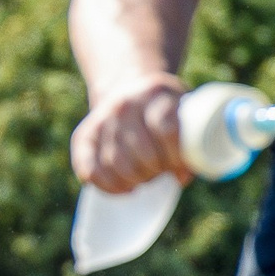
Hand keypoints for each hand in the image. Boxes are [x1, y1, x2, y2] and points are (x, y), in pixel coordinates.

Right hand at [71, 73, 188, 192]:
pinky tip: (125, 189)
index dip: (175, 156)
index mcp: (155, 92)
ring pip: (116, 163)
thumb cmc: (165, 109)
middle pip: (141, 152)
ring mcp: (102, 118)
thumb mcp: (183, 112)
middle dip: (156, 171)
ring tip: (146, 178)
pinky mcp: (83, 135)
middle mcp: (125, 103)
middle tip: (162, 172)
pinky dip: (109, 186)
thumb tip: (182, 177)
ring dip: (135, 179)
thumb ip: (191, 142)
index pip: (166, 130)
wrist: (129, 87)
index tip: (179, 166)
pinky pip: (90, 170)